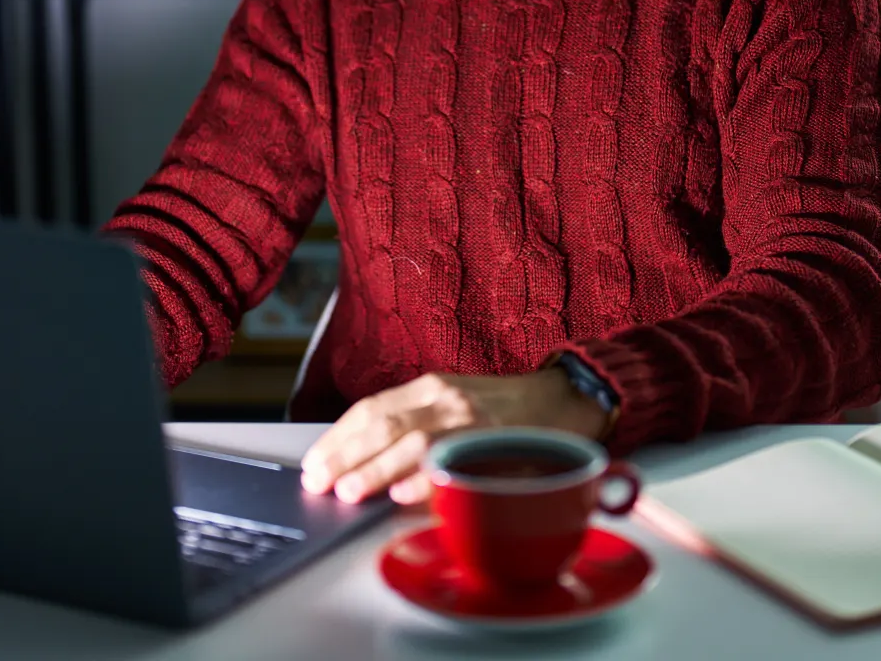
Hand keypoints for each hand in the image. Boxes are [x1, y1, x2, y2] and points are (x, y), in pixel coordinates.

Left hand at [299, 368, 609, 505]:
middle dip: (346, 455)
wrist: (566, 398)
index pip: (372, 409)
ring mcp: (473, 419)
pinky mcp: (498, 442)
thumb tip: (360, 460)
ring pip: (414, 441)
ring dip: (378, 469)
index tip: (315, 462)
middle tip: (320, 482)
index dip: (339, 437)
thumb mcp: (452, 402)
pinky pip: (457, 460)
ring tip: (351, 491)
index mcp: (431, 387)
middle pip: (385, 425)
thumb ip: (414, 422)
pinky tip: (408, 494)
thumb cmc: (503, 410)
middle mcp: (447, 398)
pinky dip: (429, 477)